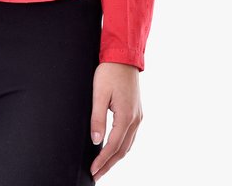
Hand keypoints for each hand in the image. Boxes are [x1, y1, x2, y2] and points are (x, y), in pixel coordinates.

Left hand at [89, 62, 142, 181]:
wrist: (124, 57)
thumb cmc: (110, 72)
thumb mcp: (99, 93)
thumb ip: (97, 118)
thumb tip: (96, 140)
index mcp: (126, 116)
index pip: (113, 146)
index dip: (102, 161)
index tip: (93, 171)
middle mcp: (135, 119)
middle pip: (122, 150)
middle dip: (109, 165)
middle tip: (96, 175)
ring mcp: (138, 116)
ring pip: (128, 145)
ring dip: (116, 158)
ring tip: (103, 166)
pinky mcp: (137, 112)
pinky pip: (131, 136)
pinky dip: (122, 147)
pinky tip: (114, 149)